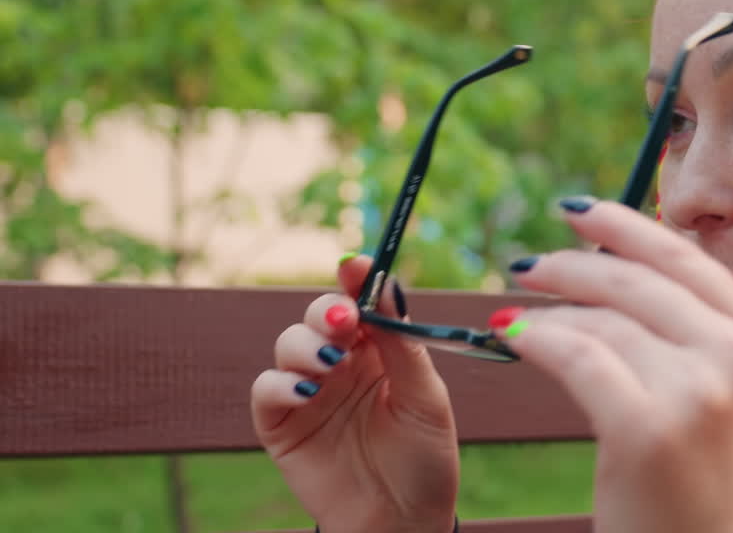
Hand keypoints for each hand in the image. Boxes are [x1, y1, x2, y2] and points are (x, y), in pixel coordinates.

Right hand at [250, 256, 459, 532]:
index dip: (356, 280)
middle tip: (343, 321)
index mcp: (381, 351)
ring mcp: (310, 392)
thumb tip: (387, 288)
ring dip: (306, 344)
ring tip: (330, 364)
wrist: (401, 523)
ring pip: (290, 344)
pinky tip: (306, 390)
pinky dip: (280, 382)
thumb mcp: (425, 399)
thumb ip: (402, 346)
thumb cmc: (424, 460)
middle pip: (320, 315)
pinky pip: (267, 389)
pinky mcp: (282, 424)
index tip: (355, 266)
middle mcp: (342, 364)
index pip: (362, 303)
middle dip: (327, 310)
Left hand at [501, 198, 732, 532]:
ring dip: (549, 307)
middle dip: (574, 262)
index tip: (579, 211)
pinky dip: (538, 340)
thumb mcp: (725, 396)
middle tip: (530, 263)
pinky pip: (578, 358)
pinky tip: (513, 337)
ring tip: (515, 309)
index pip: (687, 259)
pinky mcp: (651, 429)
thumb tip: (617, 267)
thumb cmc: (705, 486)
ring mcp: (700, 391)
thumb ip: (692, 332)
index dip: (626, 225)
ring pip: (605, 318)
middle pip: (640, 278)